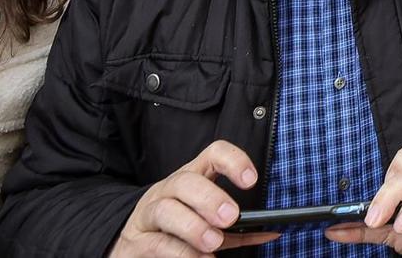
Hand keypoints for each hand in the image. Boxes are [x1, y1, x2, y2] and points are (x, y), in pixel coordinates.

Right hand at [111, 140, 275, 255]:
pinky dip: (181, 253)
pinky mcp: (135, 243)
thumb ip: (238, 229)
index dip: (233, 161)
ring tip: (213, 242)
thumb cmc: (176, 230)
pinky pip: (157, 244)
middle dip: (210, 198)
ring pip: (166, 210)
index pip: (212, 154)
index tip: (251, 179)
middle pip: (185, 181)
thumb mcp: (207, 222)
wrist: (129, 245)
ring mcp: (147, 215)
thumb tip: (272, 231)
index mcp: (191, 178)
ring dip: (193, 226)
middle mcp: (167, 190)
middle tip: (230, 217)